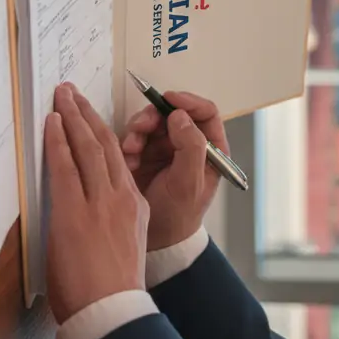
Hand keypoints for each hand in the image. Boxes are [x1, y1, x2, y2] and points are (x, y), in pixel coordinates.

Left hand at [45, 84, 149, 324]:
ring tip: (63, 96)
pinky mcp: (75, 212)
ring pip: (88, 147)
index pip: (118, 158)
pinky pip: (66, 167)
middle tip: (73, 92)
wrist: (111, 313)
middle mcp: (121, 197)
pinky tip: (53, 123)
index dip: (102, 131)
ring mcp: (100, 202)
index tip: (90, 115)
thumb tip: (92, 213)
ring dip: (73, 117)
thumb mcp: (125, 246)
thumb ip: (114, 222)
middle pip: (104, 144)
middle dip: (87, 113)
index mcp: (135, 205)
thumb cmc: (113, 290)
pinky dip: (59, 141)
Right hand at [122, 91, 228, 251]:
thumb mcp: (188, 184)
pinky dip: (129, 144)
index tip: (169, 99)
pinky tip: (128, 161)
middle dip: (154, 117)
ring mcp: (167, 148)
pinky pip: (135, 137)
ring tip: (130, 151)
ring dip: (138, 132)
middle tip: (139, 128)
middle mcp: (190, 144)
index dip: (188, 101)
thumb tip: (180, 115)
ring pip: (152, 123)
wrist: (156, 240)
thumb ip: (189, 148)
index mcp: (210, 149)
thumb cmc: (179, 215)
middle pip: (173, 113)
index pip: (205, 113)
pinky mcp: (146, 154)